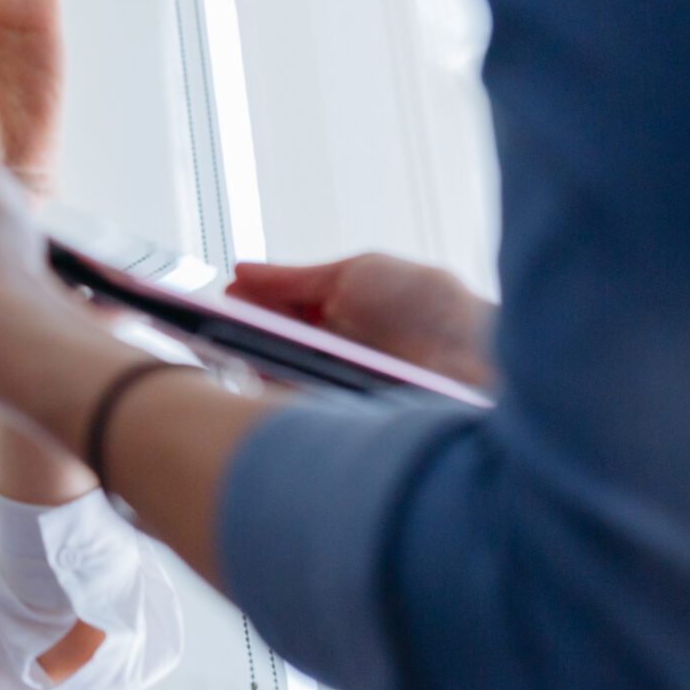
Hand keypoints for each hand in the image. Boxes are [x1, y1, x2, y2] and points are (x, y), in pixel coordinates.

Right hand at [225, 255, 498, 388]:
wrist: (469, 359)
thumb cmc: (427, 308)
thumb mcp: (356, 273)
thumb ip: (295, 277)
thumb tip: (243, 271)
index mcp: (345, 310)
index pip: (285, 307)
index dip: (255, 302)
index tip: (226, 296)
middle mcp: (338, 348)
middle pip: (276, 340)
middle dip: (247, 328)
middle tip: (221, 320)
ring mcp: (335, 384)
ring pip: (278, 373)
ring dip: (254, 358)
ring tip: (232, 343)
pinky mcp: (335, 419)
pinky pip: (290, 406)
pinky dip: (270, 391)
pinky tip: (255, 374)